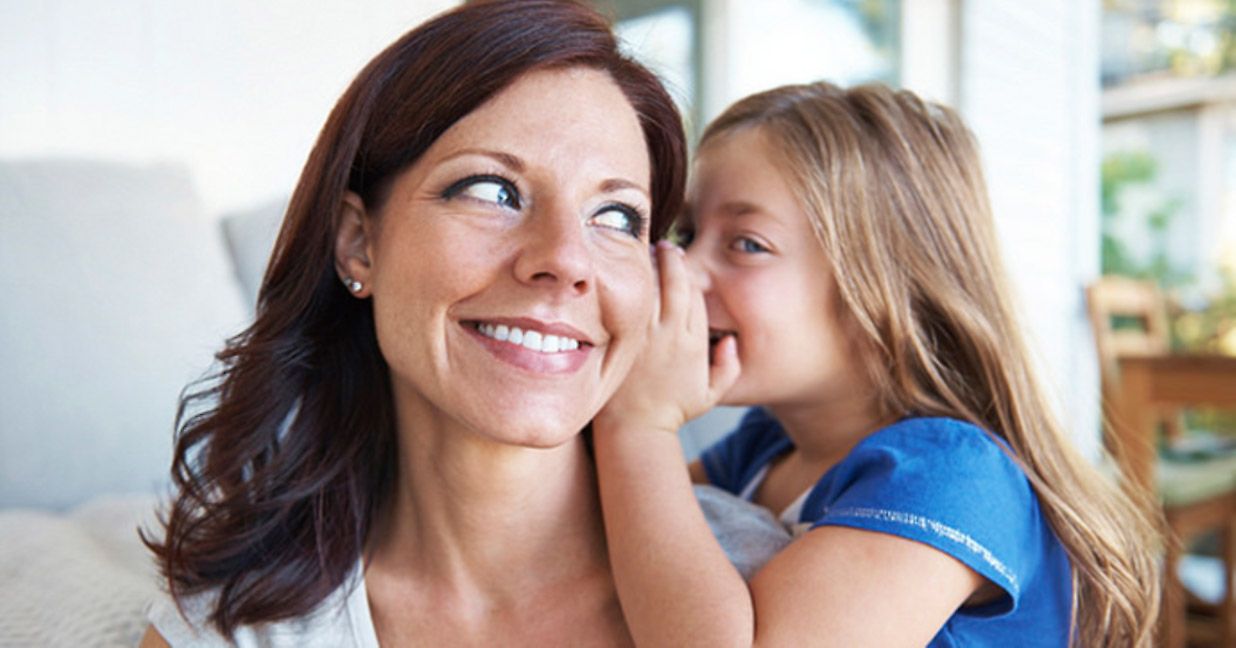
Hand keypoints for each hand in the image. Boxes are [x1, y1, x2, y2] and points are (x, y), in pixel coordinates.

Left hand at [596, 240, 740, 433]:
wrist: (635, 426)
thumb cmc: (672, 411)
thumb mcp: (710, 395)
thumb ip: (728, 368)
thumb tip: (731, 340)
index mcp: (695, 343)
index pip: (697, 296)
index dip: (691, 276)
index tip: (682, 263)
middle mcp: (673, 333)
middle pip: (678, 283)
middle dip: (674, 260)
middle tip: (666, 247)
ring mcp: (647, 333)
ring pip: (653, 286)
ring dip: (651, 265)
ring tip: (647, 251)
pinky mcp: (625, 336)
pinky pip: (631, 299)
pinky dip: (632, 282)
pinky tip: (627, 272)